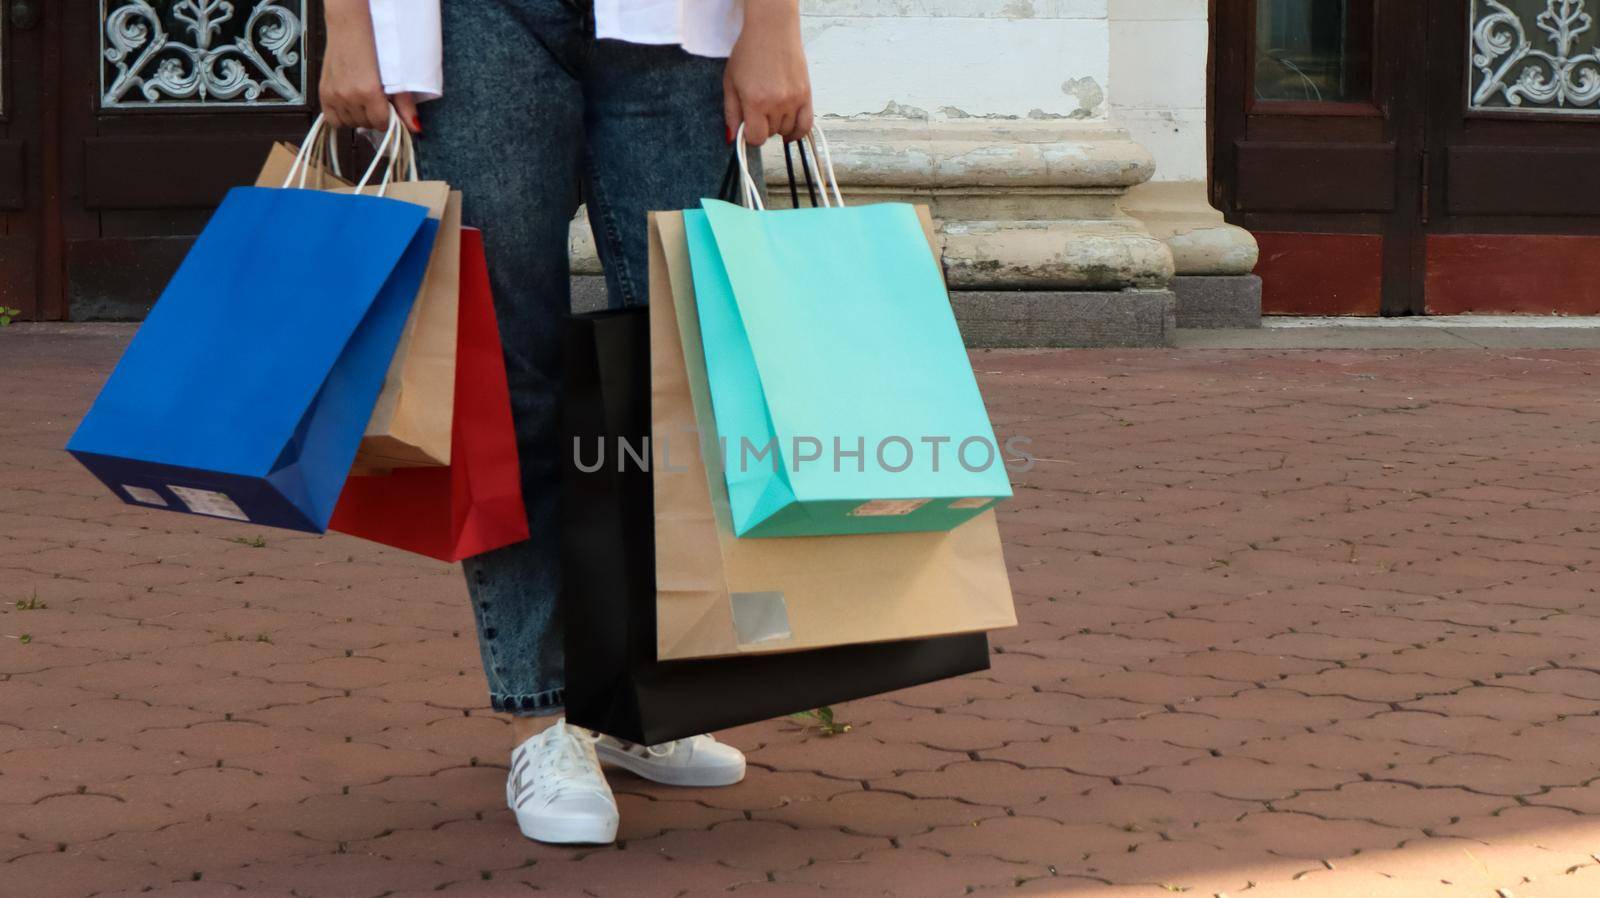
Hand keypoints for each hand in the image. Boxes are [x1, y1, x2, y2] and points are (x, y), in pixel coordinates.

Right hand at [320, 0, 419, 132]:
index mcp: (368, 92)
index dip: (387, 118)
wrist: (350, 29)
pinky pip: (332, 120)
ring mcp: (334, 95)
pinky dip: (341, 117)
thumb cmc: (373, 47)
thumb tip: (415, 127)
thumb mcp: (395, 75)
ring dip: (358, 117)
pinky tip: (349, 106)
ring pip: (350, 124)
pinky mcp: (323, 92)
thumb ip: (405, 105)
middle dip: (373, 117)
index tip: (388, 109)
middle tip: (374, 102)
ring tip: (362, 101)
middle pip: (366, 125)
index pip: (381, 124)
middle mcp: (349, 96)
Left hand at [724, 0, 811, 144]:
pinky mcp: (806, 94)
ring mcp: (793, 99)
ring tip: (773, 110)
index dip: (750, 136)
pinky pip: (806, 125)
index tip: (748, 129)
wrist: (772, 30)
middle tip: (759, 110)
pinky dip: (798, 132)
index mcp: (755, 101)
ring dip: (778, 125)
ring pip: (787, 130)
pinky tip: (790, 131)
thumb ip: (731, 112)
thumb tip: (734, 138)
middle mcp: (776, 102)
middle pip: (770, 134)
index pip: (756, 138)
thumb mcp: (730, 82)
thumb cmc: (749, 51)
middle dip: (763, 126)